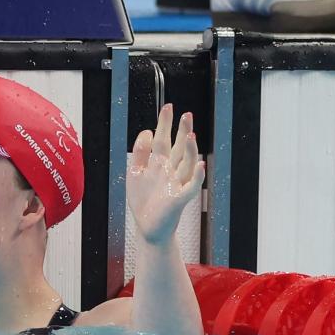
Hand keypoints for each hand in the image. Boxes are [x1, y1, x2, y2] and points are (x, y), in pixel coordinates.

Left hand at [127, 104, 204, 245]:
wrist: (149, 228)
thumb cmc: (144, 201)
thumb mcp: (135, 174)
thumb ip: (139, 153)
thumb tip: (147, 131)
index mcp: (160, 164)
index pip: (164, 140)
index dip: (166, 124)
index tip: (168, 107)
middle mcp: (171, 171)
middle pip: (178, 148)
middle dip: (183, 131)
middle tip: (187, 114)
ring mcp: (177, 184)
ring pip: (187, 164)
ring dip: (189, 150)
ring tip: (190, 135)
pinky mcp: (180, 198)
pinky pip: (191, 186)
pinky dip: (197, 175)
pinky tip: (199, 164)